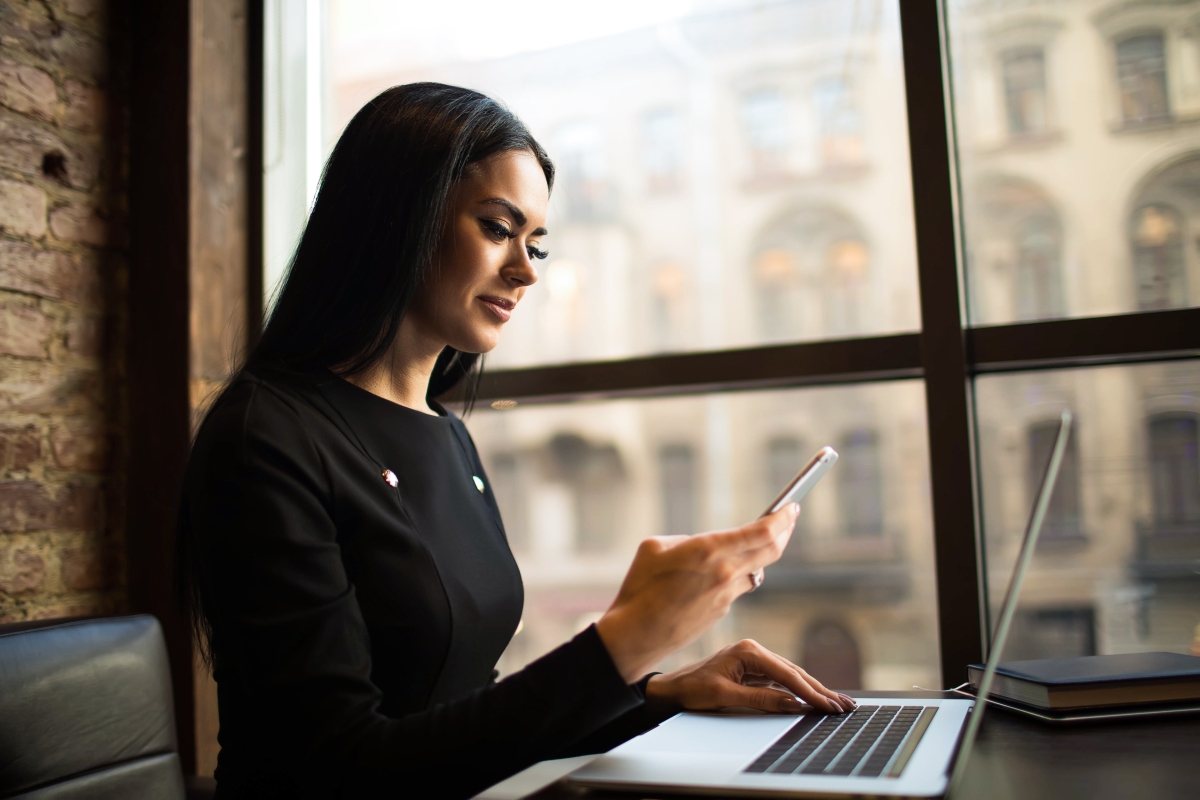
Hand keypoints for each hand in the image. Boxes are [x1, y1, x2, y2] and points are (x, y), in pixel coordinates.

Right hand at [596, 504, 798, 682]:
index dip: (783, 518)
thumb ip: (687, 541)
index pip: (762, 532)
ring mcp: (726, 595)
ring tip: (760, 542)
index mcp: (708, 549)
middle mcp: (724, 572)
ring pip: (757, 570)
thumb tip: (705, 546)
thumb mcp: (655, 547)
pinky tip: (721, 572)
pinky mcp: (721, 611)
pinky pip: (736, 587)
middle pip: (772, 550)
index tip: (793, 506)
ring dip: (761, 555)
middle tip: (791, 518)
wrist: (636, 635)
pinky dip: (736, 575)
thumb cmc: (639, 588)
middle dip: (786, 531)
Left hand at [644, 639, 855, 714]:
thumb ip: (760, 699)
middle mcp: (754, 651)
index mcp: (749, 652)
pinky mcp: (753, 670)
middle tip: (844, 705)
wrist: (672, 688)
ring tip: (835, 703)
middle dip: (820, 690)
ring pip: (791, 676)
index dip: (811, 692)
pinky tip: (813, 698)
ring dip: (813, 690)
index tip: (829, 706)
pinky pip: (781, 681)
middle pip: (794, 672)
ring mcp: (754, 659)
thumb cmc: (693, 689)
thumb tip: (793, 703)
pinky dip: (798, 690)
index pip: (788, 674)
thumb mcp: (725, 696)